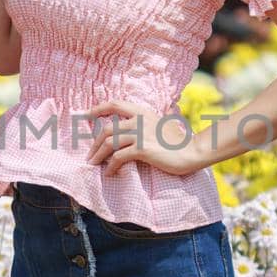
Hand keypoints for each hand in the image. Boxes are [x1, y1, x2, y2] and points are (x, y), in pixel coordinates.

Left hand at [73, 98, 203, 176]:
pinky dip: (110, 166)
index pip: (114, 104)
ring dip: (98, 156)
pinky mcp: (143, 149)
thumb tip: (126, 130)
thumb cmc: (177, 142)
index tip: (84, 116)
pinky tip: (109, 173)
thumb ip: (143, 123)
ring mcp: (140, 134)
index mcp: (142, 111)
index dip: (97, 109)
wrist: (192, 152)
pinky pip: (118, 157)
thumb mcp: (159, 125)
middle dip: (94, 144)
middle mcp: (139, 120)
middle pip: (106, 129)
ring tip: (94, 165)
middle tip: (89, 156)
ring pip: (108, 143)